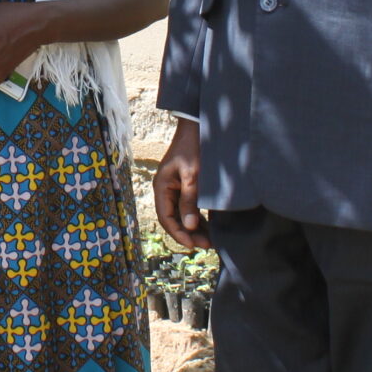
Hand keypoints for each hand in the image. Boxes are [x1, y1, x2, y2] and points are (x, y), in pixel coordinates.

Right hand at [153, 118, 209, 248]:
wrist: (198, 126)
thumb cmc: (194, 148)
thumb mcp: (193, 175)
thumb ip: (190, 201)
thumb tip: (190, 226)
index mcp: (162, 187)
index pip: (166, 217)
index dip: (178, 233)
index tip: (193, 245)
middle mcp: (165, 190)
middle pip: (173, 219)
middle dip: (188, 233)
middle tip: (207, 244)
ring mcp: (175, 188)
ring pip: (181, 214)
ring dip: (194, 228)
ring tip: (209, 240)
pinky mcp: (185, 186)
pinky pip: (188, 207)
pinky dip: (197, 218)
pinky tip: (209, 226)